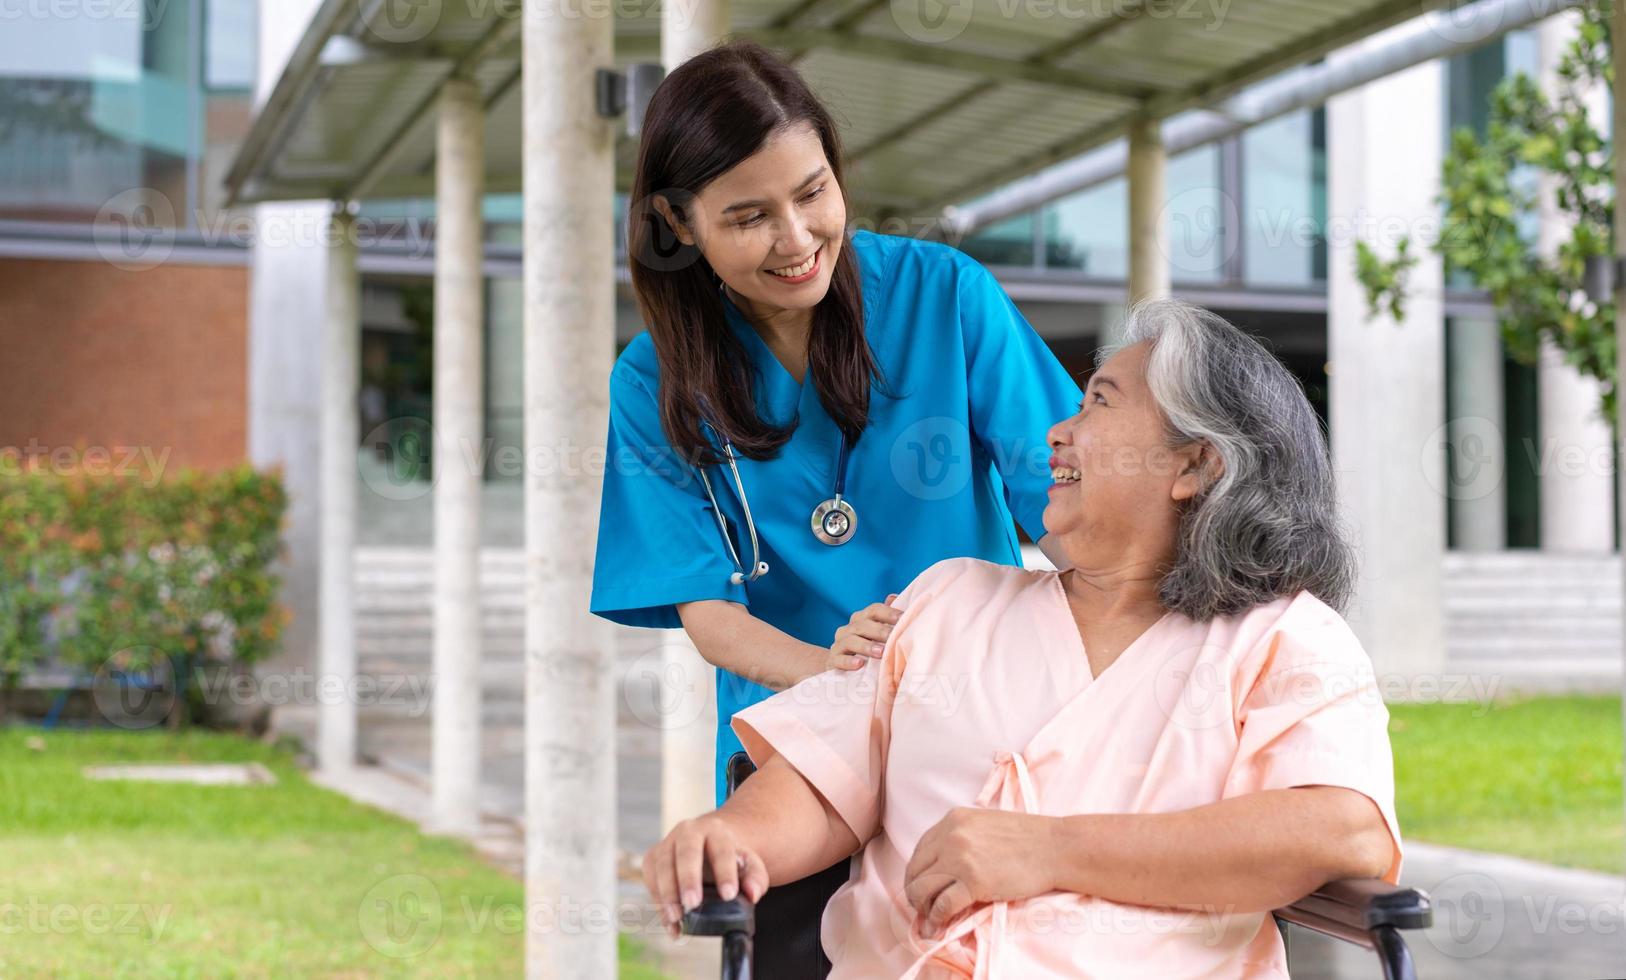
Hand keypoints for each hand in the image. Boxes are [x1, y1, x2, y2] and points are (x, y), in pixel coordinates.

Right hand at [642, 813, 768, 938]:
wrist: (709, 842)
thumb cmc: (730, 857)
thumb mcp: (749, 863)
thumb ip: (756, 878)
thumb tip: (752, 894)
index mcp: (716, 830)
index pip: (721, 850)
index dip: (725, 873)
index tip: (729, 895)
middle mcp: (689, 831)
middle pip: (686, 853)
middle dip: (688, 879)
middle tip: (692, 904)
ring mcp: (668, 843)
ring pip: (663, 865)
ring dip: (667, 893)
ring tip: (676, 917)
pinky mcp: (653, 858)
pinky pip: (651, 879)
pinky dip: (658, 903)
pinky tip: (670, 923)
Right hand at [826, 594, 900, 671]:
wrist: (842, 665)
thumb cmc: (867, 646)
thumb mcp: (878, 633)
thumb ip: (886, 617)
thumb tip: (894, 596)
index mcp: (861, 619)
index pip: (874, 610)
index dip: (888, 613)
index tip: (903, 619)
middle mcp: (849, 629)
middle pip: (863, 625)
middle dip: (879, 631)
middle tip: (892, 637)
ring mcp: (839, 644)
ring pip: (850, 641)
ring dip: (866, 646)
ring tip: (880, 652)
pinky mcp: (832, 660)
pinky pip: (838, 659)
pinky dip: (848, 661)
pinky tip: (859, 664)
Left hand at [903, 807, 1059, 937]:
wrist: (1055, 847)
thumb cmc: (1028, 838)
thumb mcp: (985, 824)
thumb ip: (961, 837)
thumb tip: (943, 864)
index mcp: (953, 819)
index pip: (920, 850)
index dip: (917, 872)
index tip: (923, 886)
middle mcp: (951, 836)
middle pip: (915, 870)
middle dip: (915, 892)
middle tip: (923, 907)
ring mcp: (960, 859)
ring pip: (921, 889)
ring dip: (923, 907)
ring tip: (930, 917)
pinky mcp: (973, 882)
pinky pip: (942, 906)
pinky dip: (937, 918)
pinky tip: (941, 924)